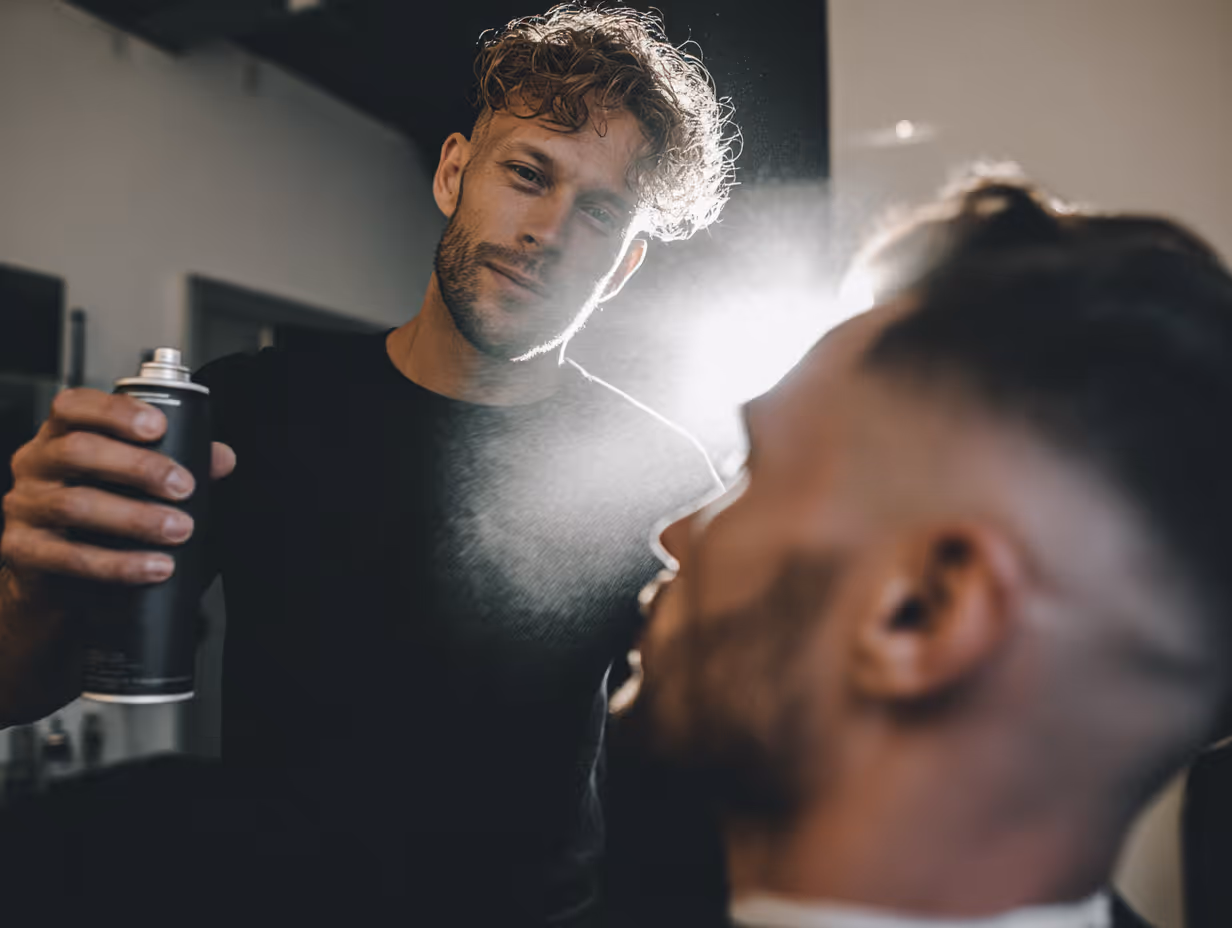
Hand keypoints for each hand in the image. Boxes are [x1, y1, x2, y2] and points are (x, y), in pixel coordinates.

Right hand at [1, 388, 235, 586]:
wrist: (62, 578)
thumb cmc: (101, 517)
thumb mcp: (135, 484)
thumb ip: (177, 463)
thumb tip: (221, 458)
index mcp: (61, 435)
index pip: (75, 406)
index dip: (116, 411)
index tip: (159, 426)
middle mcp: (36, 464)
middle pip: (78, 451)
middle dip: (138, 467)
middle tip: (183, 487)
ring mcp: (25, 508)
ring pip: (76, 505)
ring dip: (136, 518)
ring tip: (178, 529)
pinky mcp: (24, 551)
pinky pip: (70, 557)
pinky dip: (118, 564)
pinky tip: (153, 566)